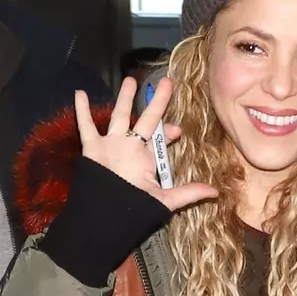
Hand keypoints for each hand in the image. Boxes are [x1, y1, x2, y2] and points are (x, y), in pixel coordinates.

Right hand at [74, 78, 216, 212]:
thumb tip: (216, 192)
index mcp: (146, 159)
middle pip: (145, 119)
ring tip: (130, 80)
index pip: (160, 140)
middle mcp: (130, 148)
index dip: (168, 132)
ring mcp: (111, 145)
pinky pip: (87, 126)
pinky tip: (80, 93)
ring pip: (119, 115)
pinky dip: (82, 111)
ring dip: (125, 98)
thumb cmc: (134, 208)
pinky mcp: (93, 148)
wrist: (106, 215)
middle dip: (156, 102)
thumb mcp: (164, 200)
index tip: (178, 129)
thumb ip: (188, 193)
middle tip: (167, 83)